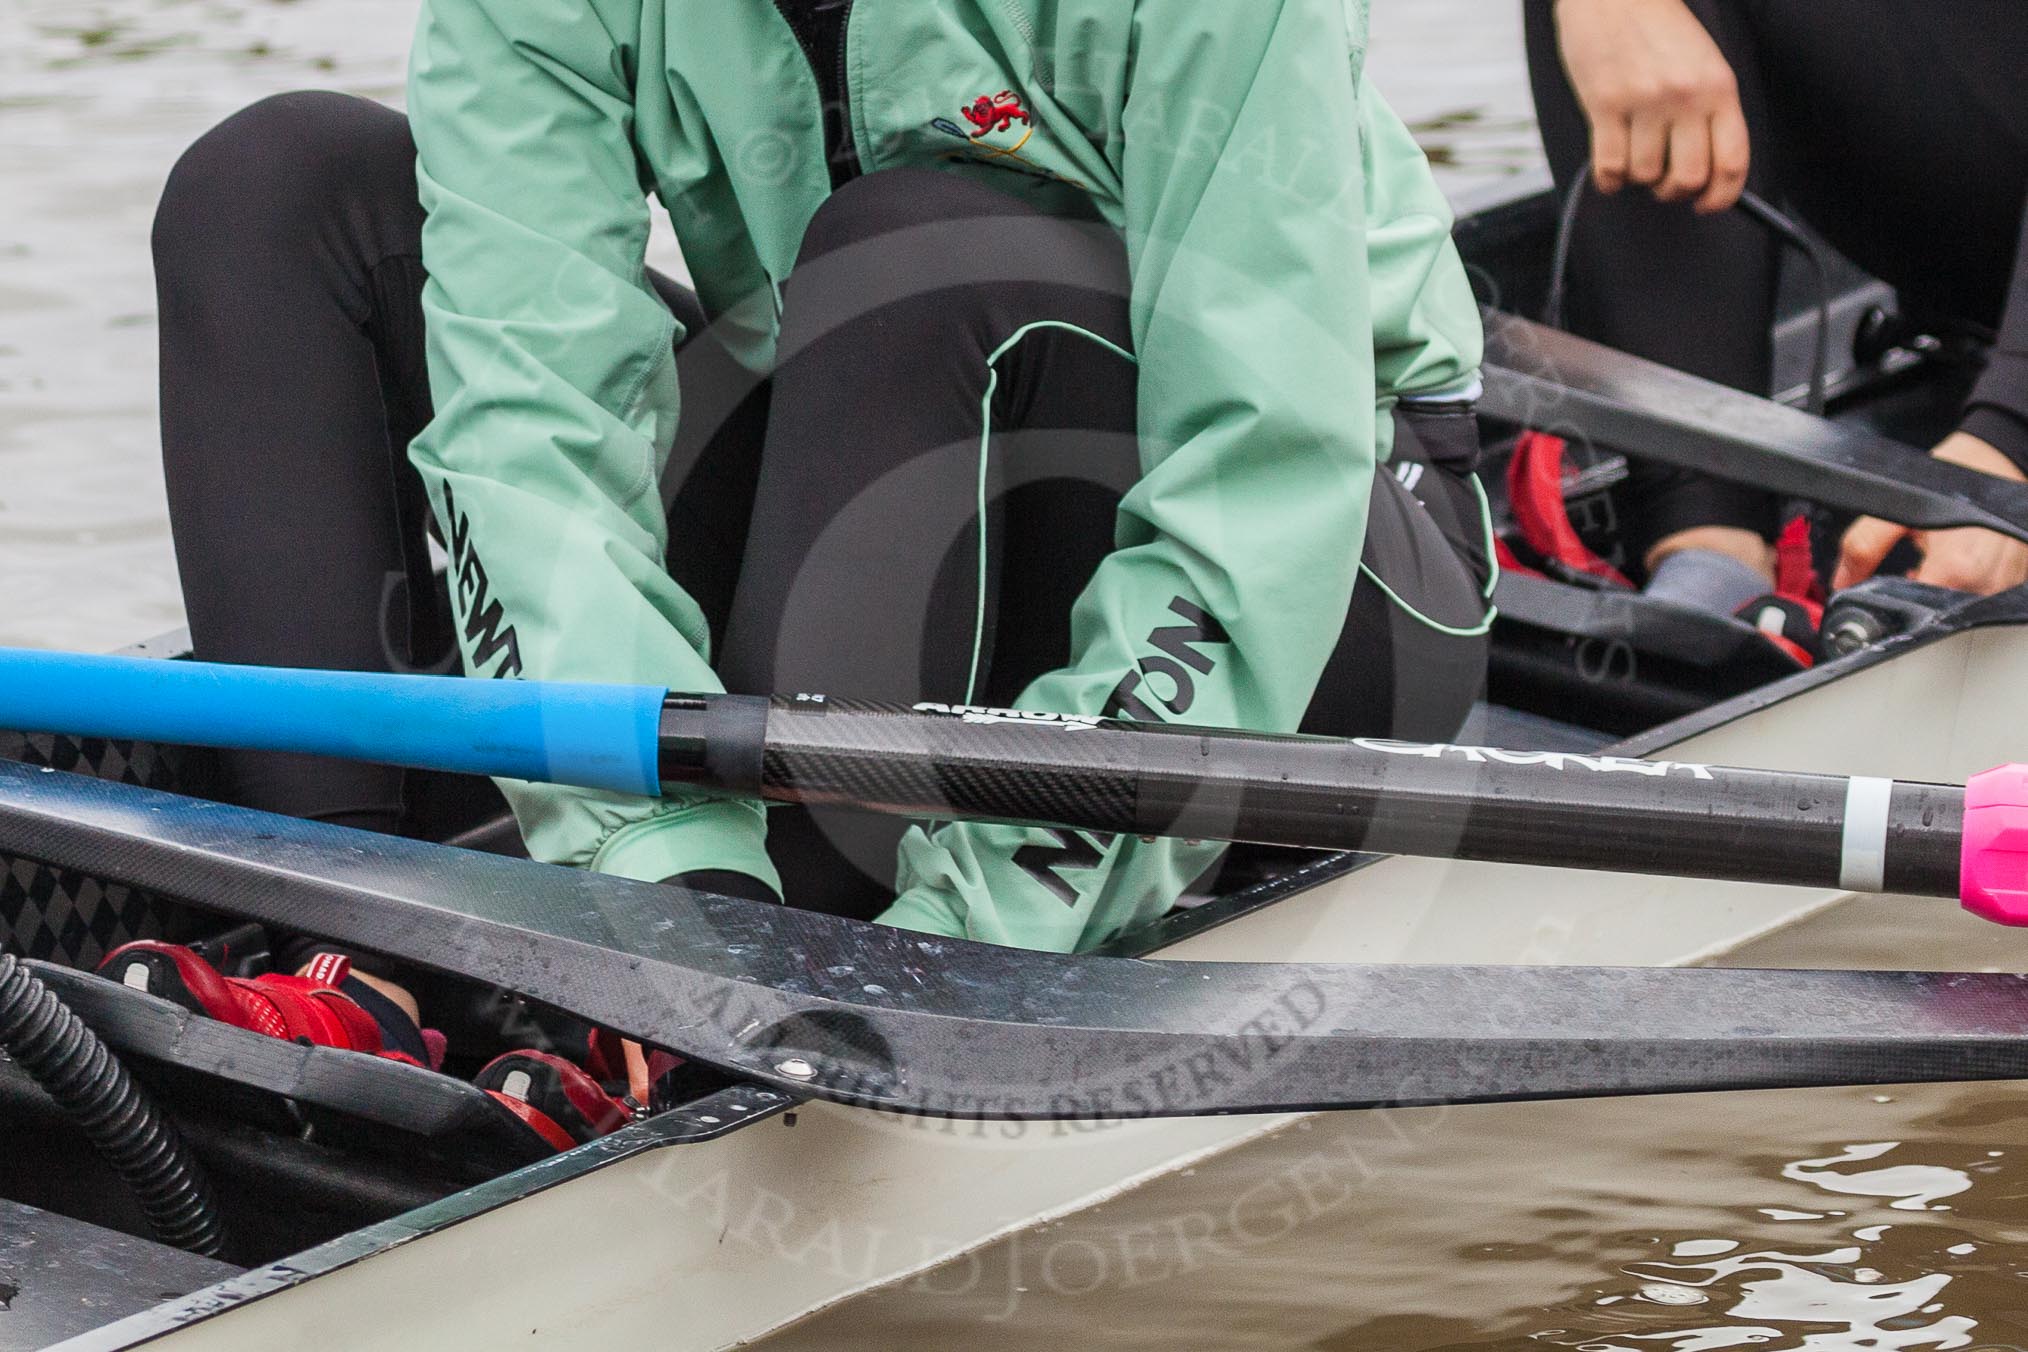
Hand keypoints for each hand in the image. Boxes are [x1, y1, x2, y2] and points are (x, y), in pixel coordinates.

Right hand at [1553, 0, 1750, 212]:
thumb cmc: (1657, 27)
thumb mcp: (1703, 63)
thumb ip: (1709, 110)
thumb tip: (1707, 166)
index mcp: (1719, 87)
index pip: (1732, 161)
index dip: (1721, 196)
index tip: (1707, 204)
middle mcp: (1685, 97)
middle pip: (1688, 177)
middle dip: (1674, 192)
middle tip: (1665, 185)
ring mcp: (1643, 102)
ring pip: (1645, 174)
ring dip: (1638, 178)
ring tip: (1635, 158)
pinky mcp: (1604, 105)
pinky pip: (1609, 167)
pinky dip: (1609, 180)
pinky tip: (1610, 169)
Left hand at [1835, 433, 2027, 595]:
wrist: (1995, 458)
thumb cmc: (1951, 479)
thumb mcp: (1899, 507)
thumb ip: (1864, 546)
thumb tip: (1843, 581)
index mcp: (1959, 566)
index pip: (1920, 610)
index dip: (1897, 604)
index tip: (1886, 593)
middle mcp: (1989, 579)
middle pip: (1941, 611)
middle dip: (1919, 598)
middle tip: (1911, 571)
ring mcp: (2007, 579)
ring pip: (1964, 606)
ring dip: (1942, 592)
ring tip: (1933, 564)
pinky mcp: (2017, 575)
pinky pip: (1987, 595)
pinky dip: (1965, 586)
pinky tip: (1953, 566)